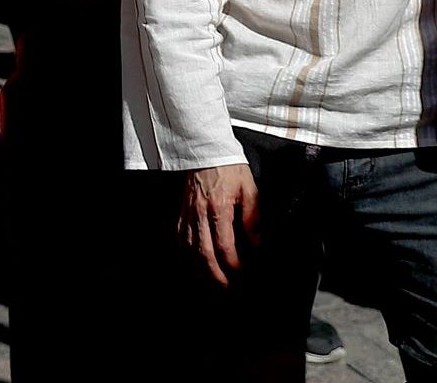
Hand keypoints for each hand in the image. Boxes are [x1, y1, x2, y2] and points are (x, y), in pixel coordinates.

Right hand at [180, 163, 258, 284]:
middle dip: (214, 274)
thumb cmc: (230, 167)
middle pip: (203, 252)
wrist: (206, 149)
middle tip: (225, 287)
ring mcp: (188, 212)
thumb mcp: (250, 190)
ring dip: (198, 268)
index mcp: (220, 207)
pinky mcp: (181, 210)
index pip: (224, 245)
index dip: (233, 264)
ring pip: (189, 247)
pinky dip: (184, 252)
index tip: (241, 273)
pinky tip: (191, 261)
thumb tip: (257, 244)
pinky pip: (179, 236)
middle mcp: (200, 212)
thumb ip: (253, 219)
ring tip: (209, 281)